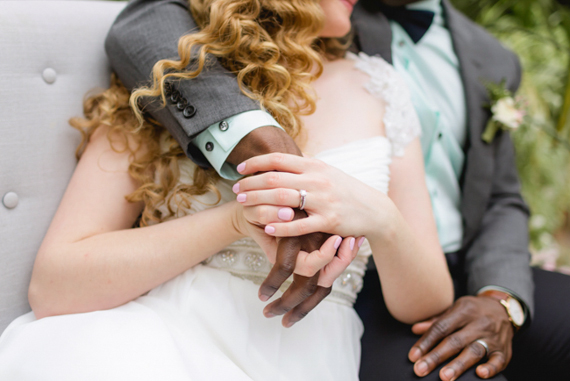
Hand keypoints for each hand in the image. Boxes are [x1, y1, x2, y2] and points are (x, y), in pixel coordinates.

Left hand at [226, 129, 359, 326]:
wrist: (375, 209)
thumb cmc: (347, 190)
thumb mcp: (327, 172)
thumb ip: (305, 166)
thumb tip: (282, 160)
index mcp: (315, 166)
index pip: (278, 159)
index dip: (256, 163)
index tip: (239, 168)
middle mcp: (317, 180)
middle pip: (275, 178)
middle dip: (251, 183)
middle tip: (236, 189)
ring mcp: (323, 200)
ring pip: (283, 198)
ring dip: (259, 201)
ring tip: (244, 205)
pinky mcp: (329, 221)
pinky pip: (300, 224)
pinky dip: (281, 226)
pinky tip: (266, 227)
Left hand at [408, 295, 513, 379]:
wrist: (504, 308)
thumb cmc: (473, 311)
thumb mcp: (455, 309)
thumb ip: (437, 321)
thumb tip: (415, 329)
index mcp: (463, 311)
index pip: (441, 327)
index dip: (426, 342)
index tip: (413, 356)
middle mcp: (478, 323)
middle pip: (455, 341)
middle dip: (436, 357)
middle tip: (421, 369)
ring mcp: (493, 337)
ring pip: (474, 351)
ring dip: (458, 365)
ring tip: (444, 377)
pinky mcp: (504, 350)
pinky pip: (499, 360)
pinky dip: (490, 368)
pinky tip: (480, 374)